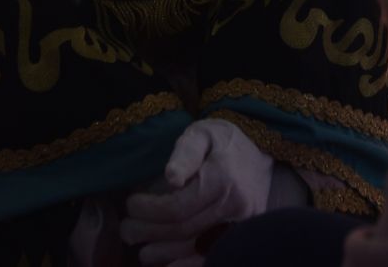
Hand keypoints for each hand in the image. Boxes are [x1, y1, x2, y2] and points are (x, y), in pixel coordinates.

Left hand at [119, 119, 274, 264]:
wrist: (260, 154)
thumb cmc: (224, 142)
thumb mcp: (203, 133)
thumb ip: (185, 152)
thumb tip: (171, 178)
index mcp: (223, 179)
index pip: (178, 208)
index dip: (148, 211)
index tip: (131, 204)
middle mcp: (236, 206)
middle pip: (183, 231)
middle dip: (149, 232)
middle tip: (127, 229)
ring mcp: (242, 225)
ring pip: (195, 249)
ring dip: (162, 254)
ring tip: (142, 250)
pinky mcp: (243, 236)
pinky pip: (212, 257)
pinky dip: (187, 265)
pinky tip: (167, 266)